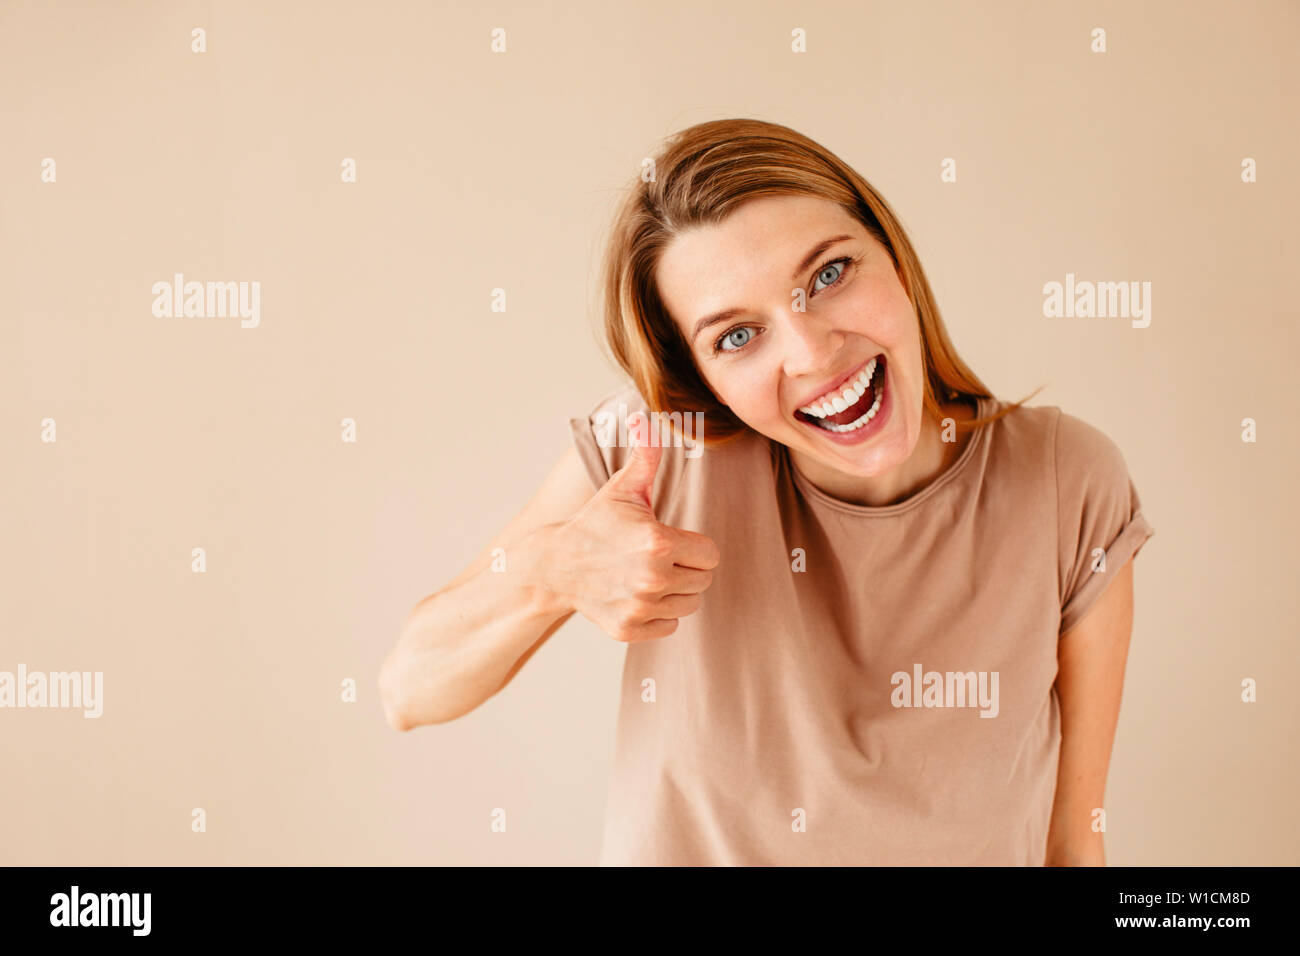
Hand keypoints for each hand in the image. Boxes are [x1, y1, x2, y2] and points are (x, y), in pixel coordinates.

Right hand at [548, 416, 719, 641]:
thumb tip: (647, 418)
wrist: (553, 566)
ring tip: (648, 575)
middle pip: (703, 581)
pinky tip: (636, 595)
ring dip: (675, 591)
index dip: (694, 546)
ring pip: (689, 605)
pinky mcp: (629, 629)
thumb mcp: (623, 488)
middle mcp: (652, 578)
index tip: (671, 540)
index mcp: (659, 542)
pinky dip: (657, 614)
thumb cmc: (595, 523)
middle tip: (658, 557)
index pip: (711, 555)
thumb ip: (646, 456)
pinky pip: (668, 626)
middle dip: (687, 568)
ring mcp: (640, 606)